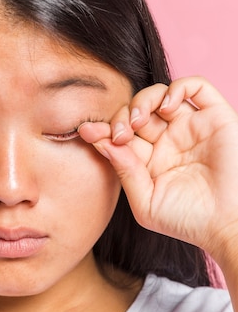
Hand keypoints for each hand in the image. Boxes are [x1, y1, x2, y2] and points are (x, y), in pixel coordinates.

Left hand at [78, 76, 237, 261]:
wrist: (227, 225)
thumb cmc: (188, 220)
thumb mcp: (144, 201)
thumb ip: (124, 171)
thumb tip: (101, 141)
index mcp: (149, 160)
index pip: (121, 135)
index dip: (103, 129)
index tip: (87, 131)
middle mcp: (168, 140)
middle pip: (136, 111)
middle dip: (121, 117)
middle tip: (120, 134)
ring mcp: (190, 127)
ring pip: (160, 94)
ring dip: (143, 100)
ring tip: (139, 121)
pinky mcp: (215, 117)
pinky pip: (196, 86)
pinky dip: (176, 87)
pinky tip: (166, 107)